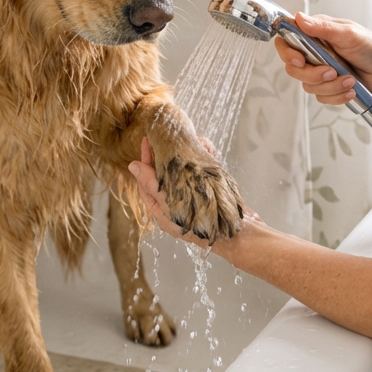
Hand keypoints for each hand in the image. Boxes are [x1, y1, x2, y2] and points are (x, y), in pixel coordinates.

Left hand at [129, 139, 260, 251]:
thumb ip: (152, 184)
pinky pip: (204, 170)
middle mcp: (177, 203)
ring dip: (185, 154)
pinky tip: (204, 145)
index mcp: (163, 211)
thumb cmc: (201, 226)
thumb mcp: (171, 204)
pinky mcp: (211, 190)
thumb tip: (133, 166)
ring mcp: (195, 196)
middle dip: (164, 155)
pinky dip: (204, 156)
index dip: (144, 163)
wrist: (239, 235)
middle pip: (165, 175)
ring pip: (185, 170)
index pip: (147, 183)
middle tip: (162, 137)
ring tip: (185, 138)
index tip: (145, 142)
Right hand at [275, 12, 371, 105]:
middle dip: (312, 74)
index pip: (287, 39)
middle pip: (293, 67)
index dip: (287, 52)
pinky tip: (351, 89)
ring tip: (350, 80)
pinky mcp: (327, 86)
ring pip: (307, 85)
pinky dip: (336, 96)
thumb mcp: (348, 34)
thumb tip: (299, 17)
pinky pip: (320, 96)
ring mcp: (319, 69)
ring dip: (330, 86)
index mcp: (315, 33)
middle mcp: (314, 51)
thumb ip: (322, 27)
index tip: (299, 60)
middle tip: (331, 72)